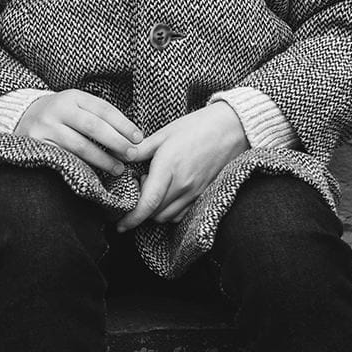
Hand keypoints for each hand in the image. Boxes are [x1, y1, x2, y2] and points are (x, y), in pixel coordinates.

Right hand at [17, 89, 143, 176]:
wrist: (22, 118)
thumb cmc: (60, 115)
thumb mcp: (77, 107)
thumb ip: (99, 117)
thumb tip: (132, 137)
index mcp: (72, 96)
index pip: (103, 109)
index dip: (124, 124)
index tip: (139, 139)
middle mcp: (58, 109)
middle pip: (93, 126)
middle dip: (116, 142)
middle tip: (132, 155)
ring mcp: (45, 127)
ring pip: (79, 145)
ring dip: (102, 159)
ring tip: (118, 169)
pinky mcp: (37, 145)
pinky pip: (64, 158)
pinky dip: (82, 166)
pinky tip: (95, 174)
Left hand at [116, 103, 247, 229]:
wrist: (232, 128)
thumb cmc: (198, 126)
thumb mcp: (164, 133)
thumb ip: (140, 149)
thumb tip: (120, 157)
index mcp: (168, 168)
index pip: (147, 204)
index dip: (131, 219)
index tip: (119, 225)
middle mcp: (183, 185)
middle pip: (154, 214)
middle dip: (140, 210)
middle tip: (137, 188)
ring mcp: (195, 192)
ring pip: (168, 217)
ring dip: (155, 211)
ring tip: (154, 189)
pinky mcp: (204, 194)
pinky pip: (182, 213)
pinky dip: (170, 211)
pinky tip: (168, 193)